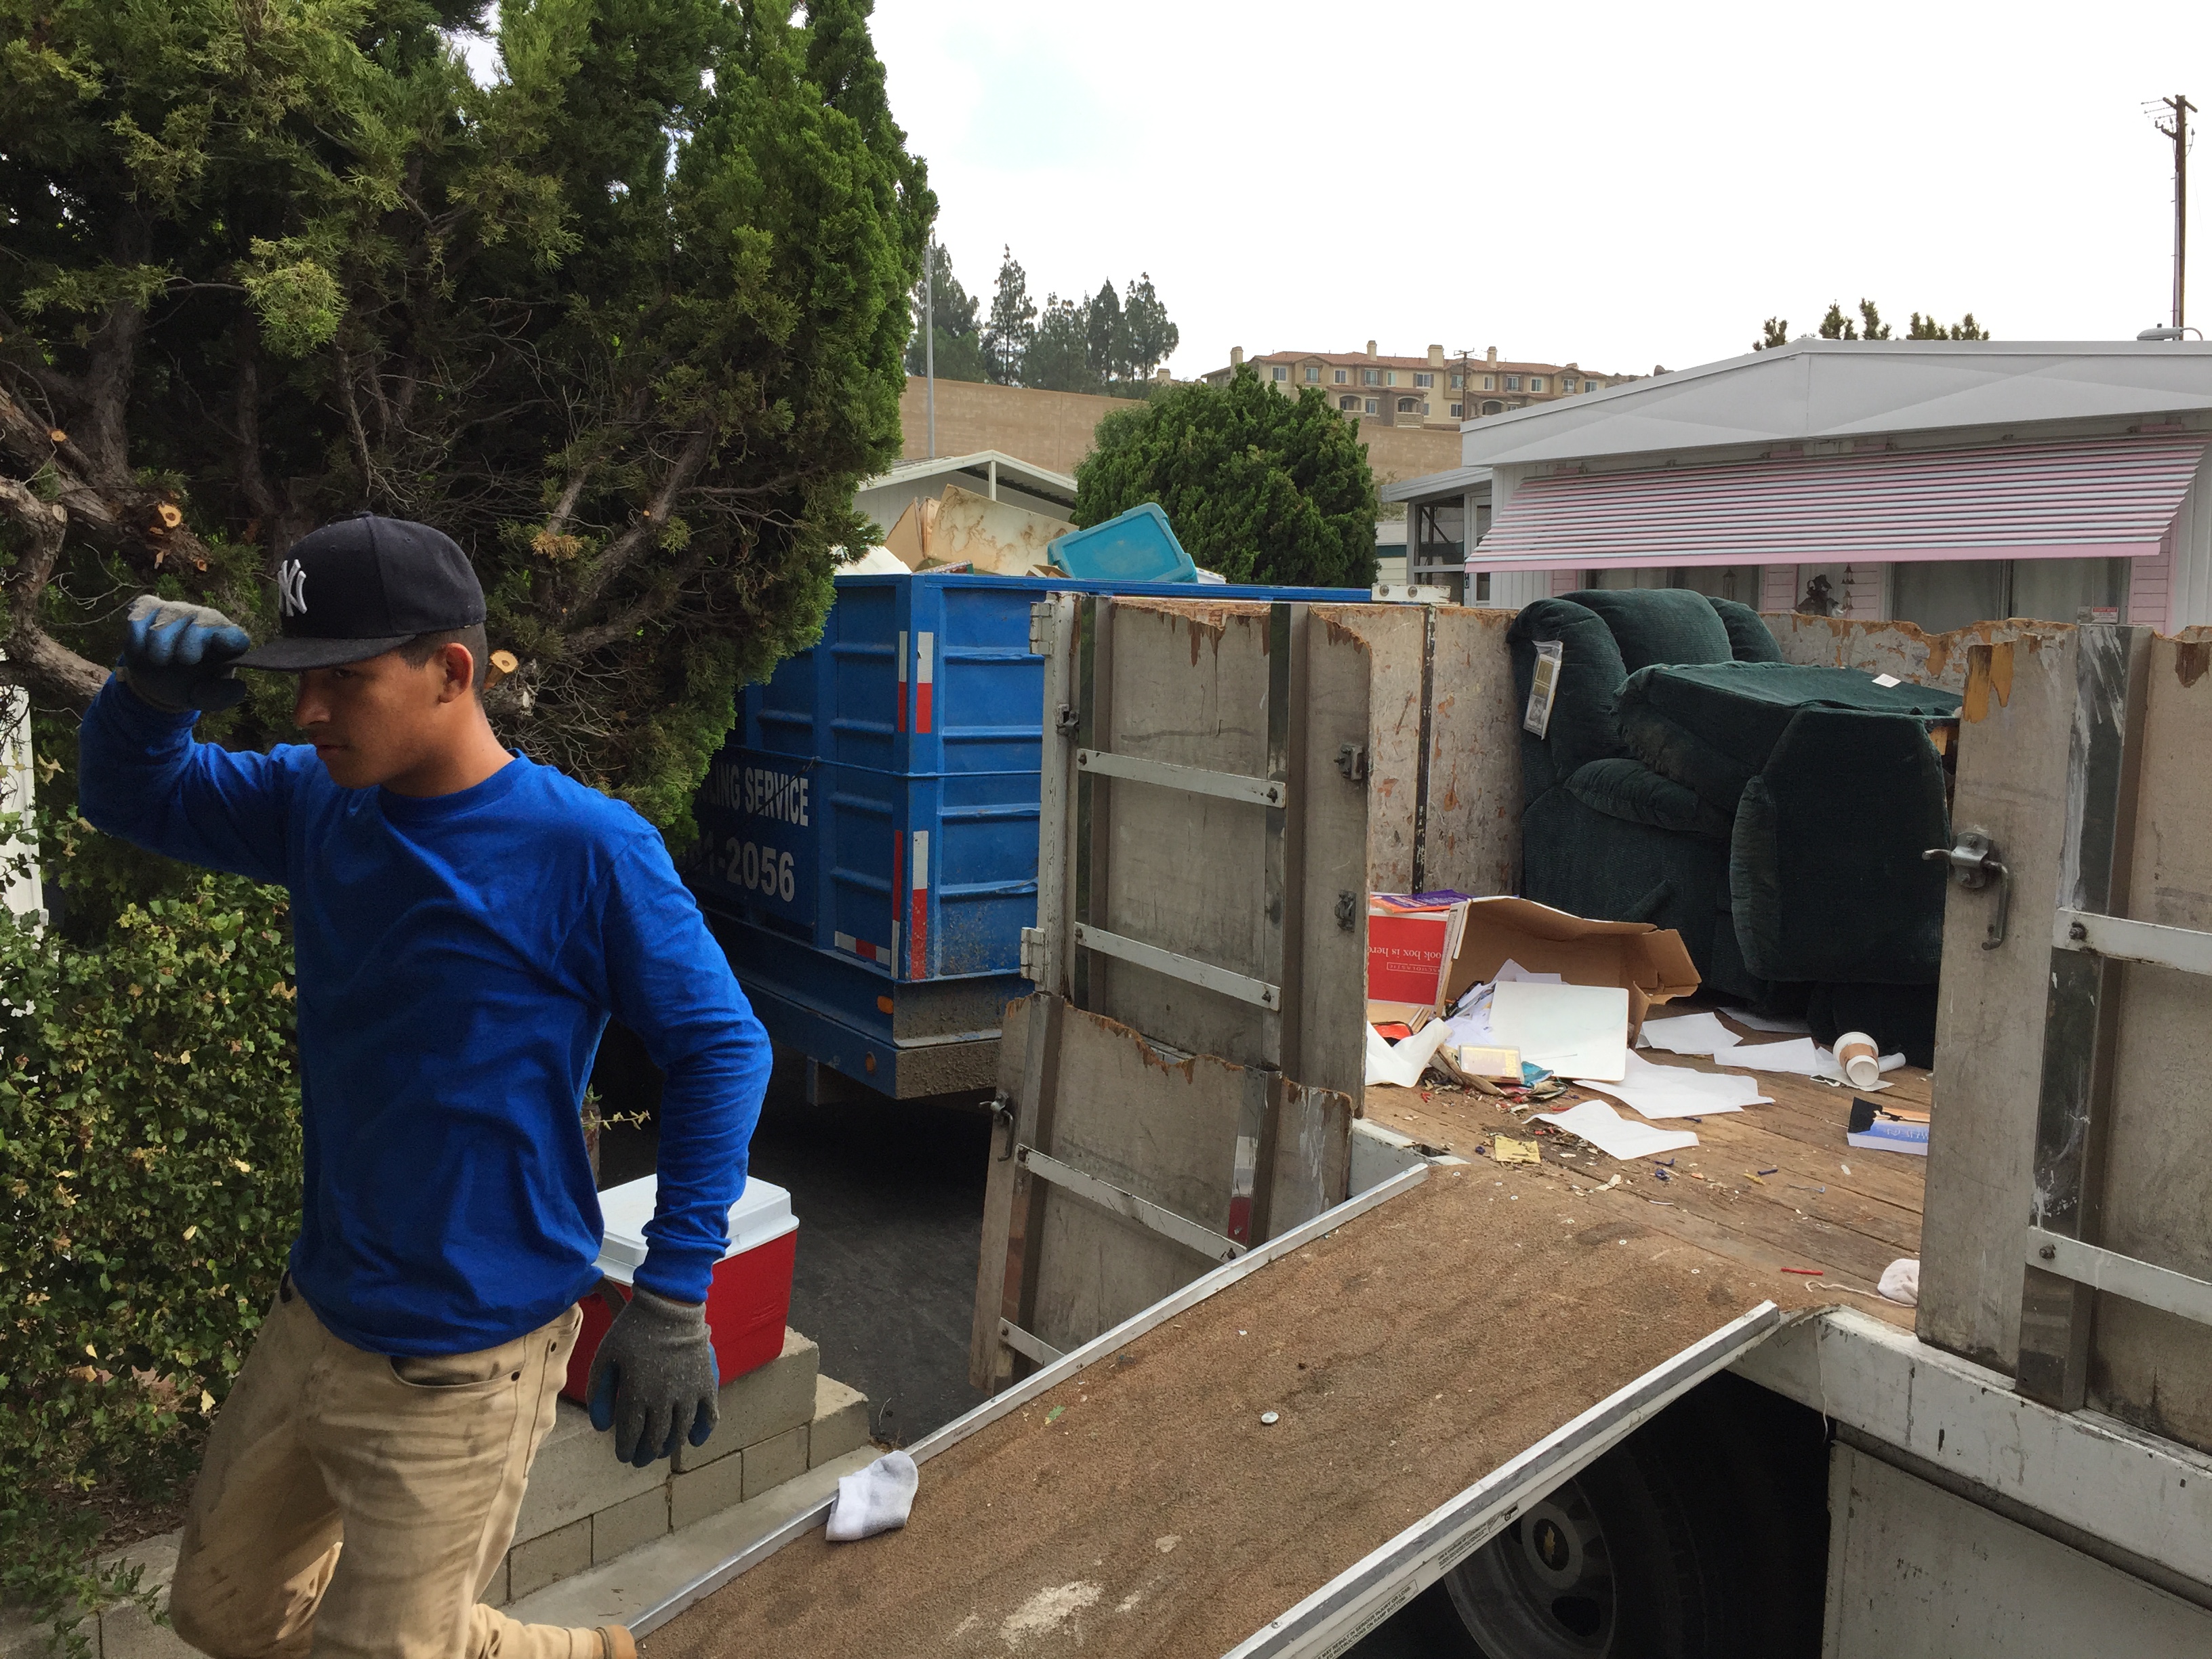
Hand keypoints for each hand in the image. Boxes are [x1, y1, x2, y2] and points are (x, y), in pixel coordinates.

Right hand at [116, 594, 251, 713]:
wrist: (156, 681)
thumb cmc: (189, 686)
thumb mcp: (205, 697)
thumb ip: (222, 696)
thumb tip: (240, 687)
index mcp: (226, 641)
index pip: (234, 636)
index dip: (227, 639)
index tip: (215, 648)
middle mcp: (205, 619)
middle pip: (202, 621)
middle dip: (190, 641)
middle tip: (183, 660)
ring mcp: (177, 610)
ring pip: (168, 617)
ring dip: (160, 644)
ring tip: (160, 659)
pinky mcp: (150, 607)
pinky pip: (140, 617)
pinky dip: (137, 639)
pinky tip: (142, 651)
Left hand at [586, 1285, 718, 1468]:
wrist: (670, 1306)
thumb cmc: (632, 1330)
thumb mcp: (604, 1358)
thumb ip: (599, 1395)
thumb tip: (602, 1427)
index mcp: (636, 1394)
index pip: (631, 1436)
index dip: (626, 1450)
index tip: (623, 1455)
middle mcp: (664, 1400)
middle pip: (655, 1439)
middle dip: (645, 1454)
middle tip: (639, 1459)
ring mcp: (688, 1393)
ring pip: (680, 1432)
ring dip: (669, 1446)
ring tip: (660, 1450)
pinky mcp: (706, 1384)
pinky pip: (708, 1416)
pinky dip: (702, 1432)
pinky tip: (693, 1440)